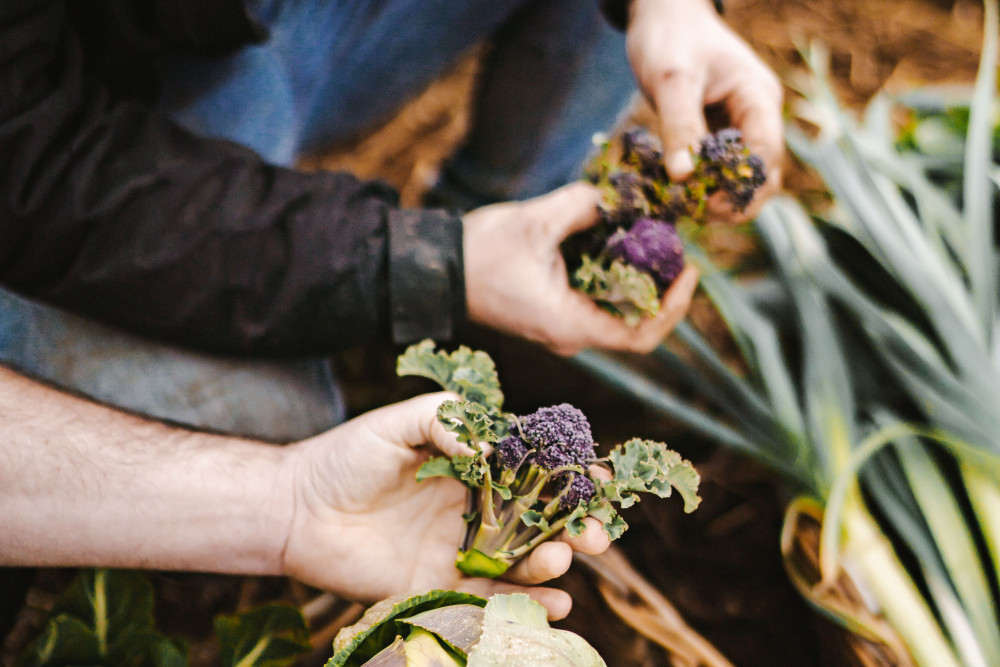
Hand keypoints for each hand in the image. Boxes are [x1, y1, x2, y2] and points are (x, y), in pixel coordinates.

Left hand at [280, 392, 609, 618]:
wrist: (297, 510)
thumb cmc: (346, 457)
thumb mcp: (398, 421)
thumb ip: (446, 421)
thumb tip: (492, 449)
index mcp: (471, 468)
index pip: (532, 472)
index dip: (567, 478)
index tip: (597, 481)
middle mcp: (474, 510)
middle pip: (539, 522)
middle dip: (573, 528)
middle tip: (596, 535)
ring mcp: (461, 551)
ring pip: (522, 563)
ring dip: (552, 565)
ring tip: (560, 559)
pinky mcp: (441, 588)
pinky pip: (492, 599)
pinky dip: (526, 603)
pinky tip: (554, 601)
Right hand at [463, 182, 698, 355]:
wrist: (438, 269)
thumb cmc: (480, 253)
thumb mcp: (536, 222)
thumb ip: (584, 206)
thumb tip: (620, 196)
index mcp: (569, 325)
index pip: (640, 335)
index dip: (674, 307)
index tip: (689, 270)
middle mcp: (570, 335)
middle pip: (636, 322)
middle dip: (661, 283)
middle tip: (673, 241)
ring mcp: (563, 326)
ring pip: (619, 310)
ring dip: (640, 277)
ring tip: (652, 236)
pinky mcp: (556, 311)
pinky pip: (599, 299)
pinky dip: (616, 274)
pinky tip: (621, 241)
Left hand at [626, 0, 782, 218]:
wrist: (664, 14)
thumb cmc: (670, 38)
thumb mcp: (671, 80)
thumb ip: (679, 126)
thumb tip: (684, 178)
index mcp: (759, 98)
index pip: (766, 154)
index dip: (743, 188)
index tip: (709, 207)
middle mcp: (758, 114)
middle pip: (763, 174)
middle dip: (735, 201)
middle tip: (694, 215)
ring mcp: (742, 124)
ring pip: (743, 176)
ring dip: (720, 197)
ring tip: (685, 208)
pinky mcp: (721, 131)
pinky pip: (721, 167)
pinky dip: (705, 184)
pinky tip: (679, 193)